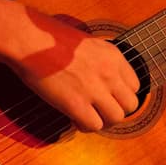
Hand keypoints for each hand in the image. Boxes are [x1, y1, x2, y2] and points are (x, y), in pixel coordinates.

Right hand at [13, 8, 140, 132]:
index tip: (110, 96)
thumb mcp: (87, 43)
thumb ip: (100, 60)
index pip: (135, 85)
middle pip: (131, 105)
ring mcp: (94, 89)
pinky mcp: (76, 104)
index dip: (122, 94)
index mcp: (113, 56)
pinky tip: (75, 118)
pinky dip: (86, 126)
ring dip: (103, 120)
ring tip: (89, 115)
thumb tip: (102, 77)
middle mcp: (109, 73)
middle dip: (116, 109)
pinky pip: (94, 126)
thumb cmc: (51, 38)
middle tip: (100, 109)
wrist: (30, 41)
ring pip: (116, 118)